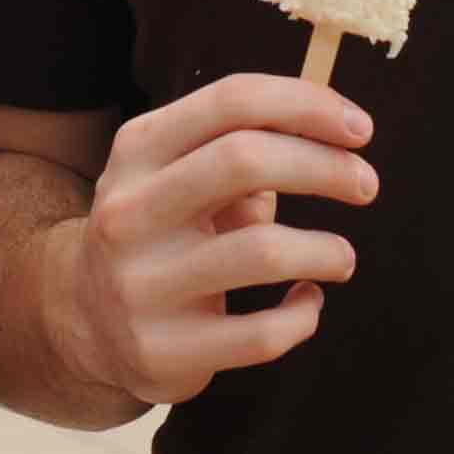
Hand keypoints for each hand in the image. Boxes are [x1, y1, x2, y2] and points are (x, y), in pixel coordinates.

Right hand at [46, 73, 375, 408]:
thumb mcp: (180, 172)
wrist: (86, 320)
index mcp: (138, 149)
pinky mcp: (163, 351)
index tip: (360, 127)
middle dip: (326, 167)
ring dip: (326, 250)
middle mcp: (130, 210)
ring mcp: (141, 284)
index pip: (232, 102)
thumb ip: (246, 144)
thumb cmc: (163, 228)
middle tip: (367, 184)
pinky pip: (262, 335)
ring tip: (342, 257)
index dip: (307, 106)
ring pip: (263, 252)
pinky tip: (307, 302)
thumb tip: (337, 133)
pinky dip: (303, 315)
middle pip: (245, 160)